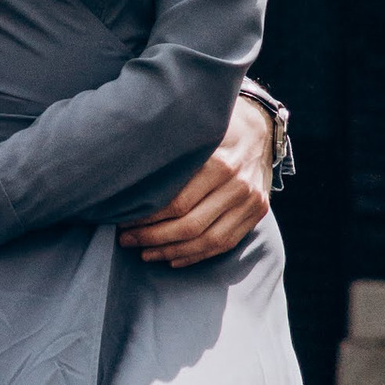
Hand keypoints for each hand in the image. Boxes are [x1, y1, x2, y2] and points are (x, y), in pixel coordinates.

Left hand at [121, 89, 276, 265]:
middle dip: (153, 238)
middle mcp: (237, 184)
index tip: (124, 220)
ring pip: (208, 240)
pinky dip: (198, 255)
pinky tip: (174, 258)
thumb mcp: (195, 131)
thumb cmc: (216, 127)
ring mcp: (251, 201)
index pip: (177, 203)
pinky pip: (226, 243)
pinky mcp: (257, 211)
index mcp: (219, 163)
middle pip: (190, 225)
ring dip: (173, 252)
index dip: (147, 218)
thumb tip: (127, 178)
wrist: (260, 126)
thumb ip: (170, 154)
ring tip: (146, 253)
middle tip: (127, 240)